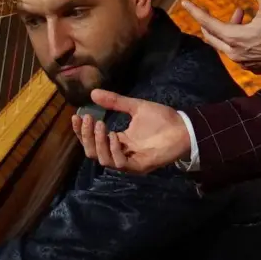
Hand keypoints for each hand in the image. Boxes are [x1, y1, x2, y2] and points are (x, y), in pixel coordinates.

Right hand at [72, 90, 190, 174]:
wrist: (184, 128)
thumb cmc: (162, 119)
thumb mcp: (135, 107)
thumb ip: (115, 102)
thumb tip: (93, 93)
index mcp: (118, 140)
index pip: (92, 140)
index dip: (81, 130)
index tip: (76, 116)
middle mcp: (120, 153)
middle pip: (93, 152)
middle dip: (86, 136)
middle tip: (88, 119)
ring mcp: (129, 161)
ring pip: (103, 160)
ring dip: (98, 143)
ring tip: (101, 125)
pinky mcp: (139, 166)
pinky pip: (120, 164)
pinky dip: (114, 150)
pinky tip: (115, 136)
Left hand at [181, 0, 260, 73]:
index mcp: (235, 38)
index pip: (208, 23)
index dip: (196, 12)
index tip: (185, 3)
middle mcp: (235, 53)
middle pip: (212, 37)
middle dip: (210, 22)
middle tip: (212, 10)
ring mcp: (244, 63)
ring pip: (225, 45)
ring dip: (228, 29)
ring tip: (241, 14)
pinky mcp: (254, 68)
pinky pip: (237, 54)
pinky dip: (237, 41)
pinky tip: (250, 32)